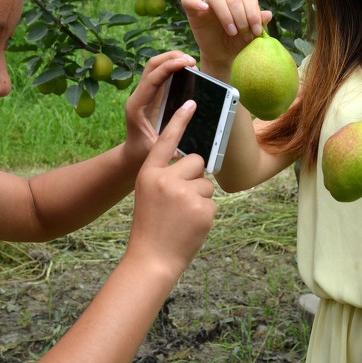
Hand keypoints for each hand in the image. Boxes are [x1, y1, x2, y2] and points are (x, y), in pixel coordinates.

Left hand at [120, 50, 197, 168]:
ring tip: (191, 63)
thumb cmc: (143, 152)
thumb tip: (187, 132)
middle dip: (171, 58)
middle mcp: (138, 95)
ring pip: (155, 66)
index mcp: (136, 105)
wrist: (132, 153)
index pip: (152, 78)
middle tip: (192, 60)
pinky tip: (186, 70)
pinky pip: (160, 74)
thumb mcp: (156, 148)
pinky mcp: (150, 94)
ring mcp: (143, 93)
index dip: (169, 67)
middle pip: (152, 65)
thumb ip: (169, 140)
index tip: (187, 63)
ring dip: (172, 60)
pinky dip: (172, 67)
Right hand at [129, 98, 217, 275]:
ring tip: (183, 217)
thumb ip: (166, 177)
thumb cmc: (151, 227)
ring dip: (200, 198)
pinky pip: (212, 201)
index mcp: (149, 174)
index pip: (166, 140)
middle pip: (196, 161)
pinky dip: (205, 213)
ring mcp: (185, 194)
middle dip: (194, 177)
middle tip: (181, 200)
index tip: (192, 102)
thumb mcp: (149, 195)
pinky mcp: (203, 208)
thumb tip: (194, 163)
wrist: (152, 260)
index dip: (179, 120)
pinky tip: (191, 226)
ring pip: (206, 183)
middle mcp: (166, 179)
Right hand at [180, 0, 273, 78]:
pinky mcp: (193, 11)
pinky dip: (195, 1)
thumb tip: (268, 14)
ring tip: (232, 32)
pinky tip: (204, 9)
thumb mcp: (252, 35)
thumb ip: (259, 23)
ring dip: (226, 14)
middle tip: (244, 34)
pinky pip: (188, 0)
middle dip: (242, 17)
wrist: (224, 56)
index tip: (257, 31)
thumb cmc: (239, 43)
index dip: (253, 13)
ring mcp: (208, 3)